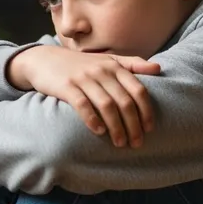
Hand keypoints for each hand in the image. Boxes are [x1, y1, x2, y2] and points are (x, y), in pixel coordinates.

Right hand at [8, 46, 160, 147]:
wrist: (44, 60)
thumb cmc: (80, 65)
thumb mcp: (107, 60)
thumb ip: (132, 64)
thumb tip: (159, 68)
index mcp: (114, 66)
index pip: (138, 90)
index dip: (146, 111)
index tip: (149, 129)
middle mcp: (101, 71)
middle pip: (125, 101)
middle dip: (133, 125)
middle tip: (137, 143)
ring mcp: (83, 78)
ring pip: (107, 105)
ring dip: (116, 127)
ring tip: (121, 143)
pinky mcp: (66, 87)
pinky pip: (83, 105)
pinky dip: (93, 119)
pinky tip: (99, 132)